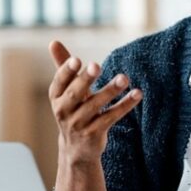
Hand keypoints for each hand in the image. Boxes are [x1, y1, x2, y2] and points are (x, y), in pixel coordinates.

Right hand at [48, 40, 141, 165]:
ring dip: (110, 90)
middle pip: (75, 94)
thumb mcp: (66, 91)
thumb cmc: (73, 110)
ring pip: (95, 105)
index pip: (59, 82)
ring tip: (124, 78)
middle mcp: (64, 111)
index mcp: (57, 97)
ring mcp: (79, 124)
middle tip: (96, 65)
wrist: (77, 149)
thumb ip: (64, 67)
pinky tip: (137, 94)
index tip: (77, 60)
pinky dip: (124, 105)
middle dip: (85, 79)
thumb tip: (54, 41)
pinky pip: (111, 117)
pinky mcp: (94, 134)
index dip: (67, 72)